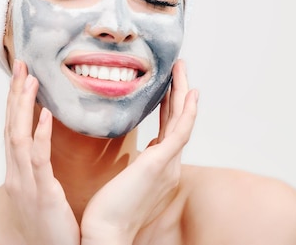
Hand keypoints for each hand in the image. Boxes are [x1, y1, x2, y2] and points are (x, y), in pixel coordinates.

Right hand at [4, 59, 79, 244]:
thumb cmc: (48, 230)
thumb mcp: (43, 194)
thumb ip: (43, 171)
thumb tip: (48, 149)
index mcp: (18, 173)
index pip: (13, 129)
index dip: (15, 102)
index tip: (22, 76)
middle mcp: (16, 174)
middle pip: (11, 126)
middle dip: (15, 94)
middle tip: (20, 64)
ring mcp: (26, 184)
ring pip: (19, 137)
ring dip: (23, 106)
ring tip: (30, 80)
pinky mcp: (42, 195)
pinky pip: (39, 160)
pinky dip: (39, 135)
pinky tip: (45, 115)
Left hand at [80, 60, 198, 243]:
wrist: (106, 234)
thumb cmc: (108, 212)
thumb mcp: (124, 181)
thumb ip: (134, 165)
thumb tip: (134, 152)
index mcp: (159, 168)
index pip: (168, 129)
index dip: (169, 106)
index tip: (166, 87)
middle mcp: (169, 165)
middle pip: (178, 121)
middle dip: (179, 93)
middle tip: (178, 67)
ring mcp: (167, 165)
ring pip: (181, 121)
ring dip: (183, 92)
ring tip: (181, 68)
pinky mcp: (159, 164)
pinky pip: (180, 132)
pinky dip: (187, 111)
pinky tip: (189, 93)